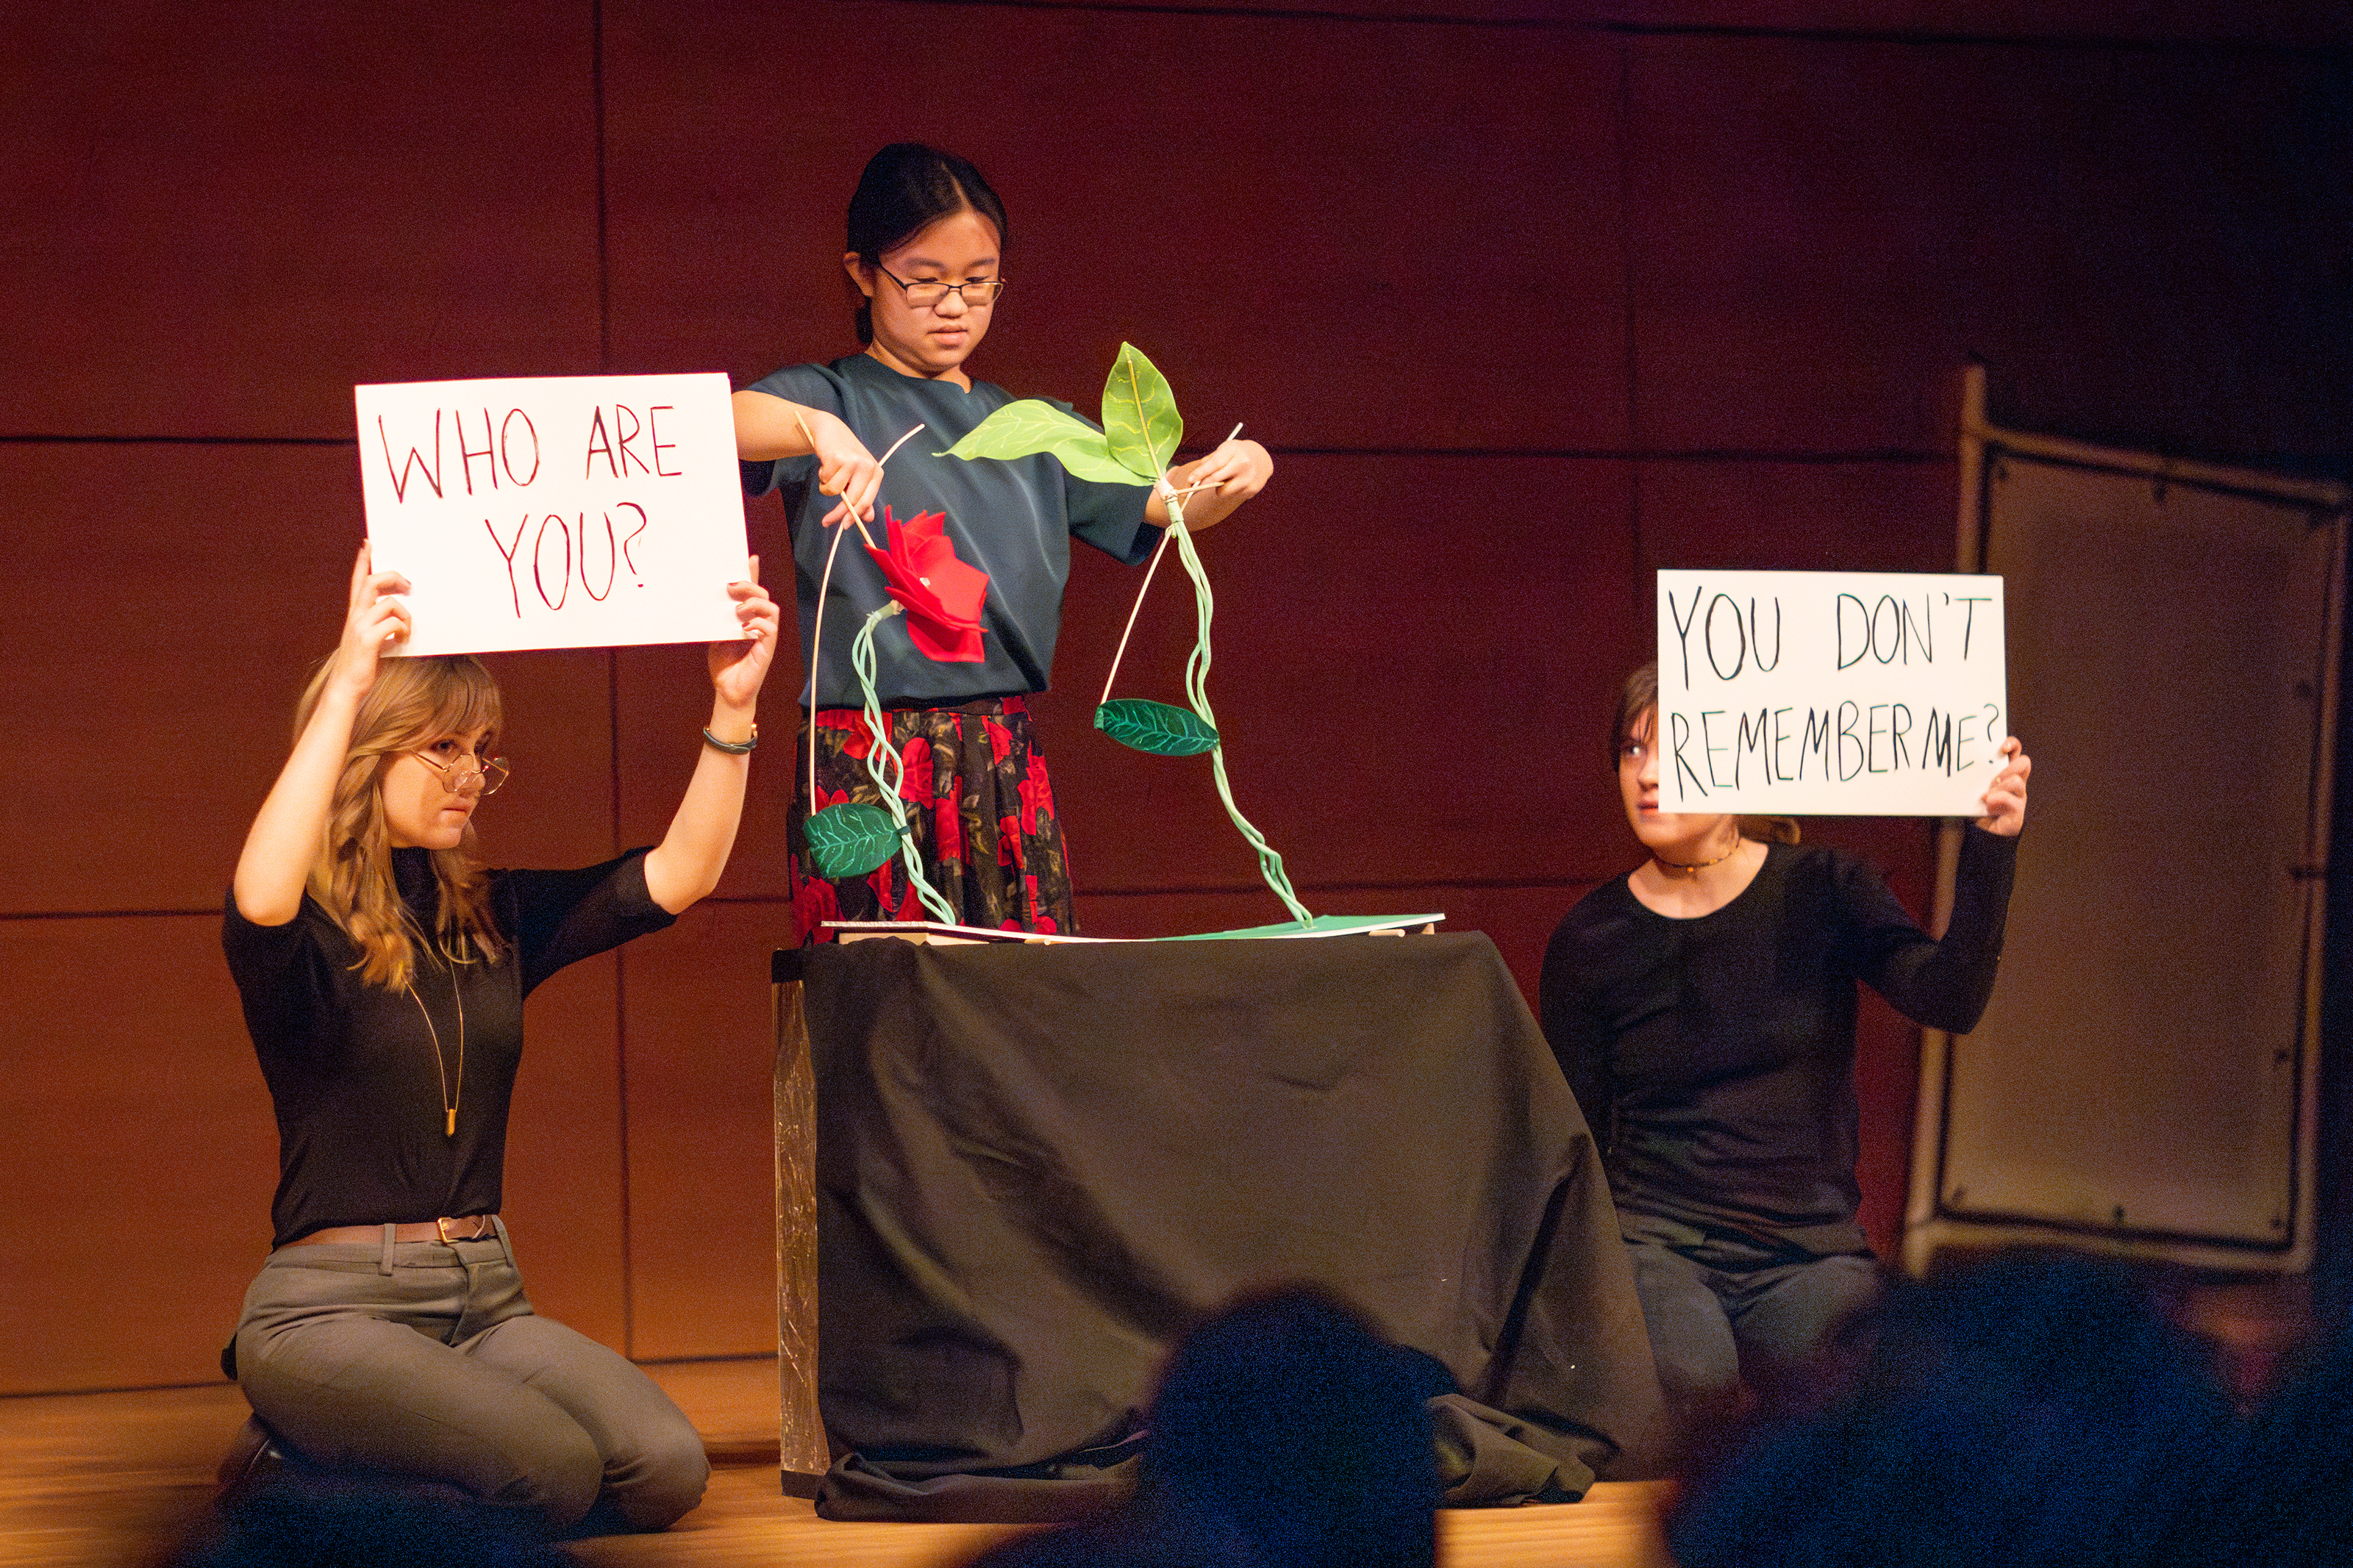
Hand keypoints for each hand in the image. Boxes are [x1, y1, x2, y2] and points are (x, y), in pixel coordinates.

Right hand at [328, 542, 410, 698]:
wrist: (347, 687)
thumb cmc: (362, 665)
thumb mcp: (371, 640)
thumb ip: (380, 625)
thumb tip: (399, 618)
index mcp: (354, 615)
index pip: (357, 582)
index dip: (362, 562)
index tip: (368, 544)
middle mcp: (354, 616)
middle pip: (371, 582)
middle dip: (392, 577)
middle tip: (408, 584)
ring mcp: (360, 627)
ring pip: (388, 603)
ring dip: (405, 614)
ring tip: (406, 630)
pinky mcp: (368, 639)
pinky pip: (394, 623)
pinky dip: (404, 630)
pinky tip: (402, 641)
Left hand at [709, 556, 779, 709]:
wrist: (727, 690)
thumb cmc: (723, 663)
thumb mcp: (716, 634)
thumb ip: (719, 618)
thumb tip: (714, 597)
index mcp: (748, 618)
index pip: (754, 592)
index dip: (754, 574)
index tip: (750, 558)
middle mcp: (759, 624)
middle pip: (764, 595)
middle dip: (750, 586)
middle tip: (732, 586)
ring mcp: (765, 636)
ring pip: (771, 609)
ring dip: (755, 604)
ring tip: (738, 609)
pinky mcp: (767, 649)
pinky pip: (770, 630)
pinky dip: (758, 624)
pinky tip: (744, 628)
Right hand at [807, 412, 880, 528]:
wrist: (831, 431)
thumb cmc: (845, 457)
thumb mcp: (857, 476)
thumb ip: (863, 496)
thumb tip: (868, 518)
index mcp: (876, 473)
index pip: (867, 501)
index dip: (856, 517)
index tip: (845, 527)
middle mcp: (868, 467)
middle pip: (852, 500)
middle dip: (837, 514)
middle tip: (826, 522)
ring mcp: (853, 461)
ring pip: (835, 491)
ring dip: (826, 487)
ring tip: (828, 475)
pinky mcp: (837, 457)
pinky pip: (825, 480)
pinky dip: (822, 476)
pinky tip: (825, 464)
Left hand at [1168, 437, 1270, 504]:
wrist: (1261, 458)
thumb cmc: (1236, 453)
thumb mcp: (1224, 450)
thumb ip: (1209, 462)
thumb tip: (1193, 479)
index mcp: (1234, 450)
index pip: (1215, 463)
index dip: (1201, 472)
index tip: (1190, 480)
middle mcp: (1243, 463)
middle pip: (1218, 479)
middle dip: (1204, 484)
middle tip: (1194, 486)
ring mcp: (1249, 478)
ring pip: (1223, 491)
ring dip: (1219, 487)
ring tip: (1226, 478)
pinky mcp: (1252, 489)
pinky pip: (1232, 495)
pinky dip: (1230, 489)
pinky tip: (1237, 481)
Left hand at [1976, 736, 2029, 835]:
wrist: (1981, 833)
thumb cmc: (1976, 807)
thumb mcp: (1974, 788)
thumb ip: (1973, 776)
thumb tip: (1958, 762)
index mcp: (2005, 773)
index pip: (2015, 751)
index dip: (2012, 744)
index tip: (2001, 747)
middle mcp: (2016, 782)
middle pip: (2024, 762)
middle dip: (2007, 768)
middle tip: (1992, 780)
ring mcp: (2019, 796)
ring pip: (2017, 781)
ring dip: (1998, 787)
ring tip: (1986, 797)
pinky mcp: (2018, 810)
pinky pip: (2011, 799)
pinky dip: (1997, 800)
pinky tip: (1987, 805)